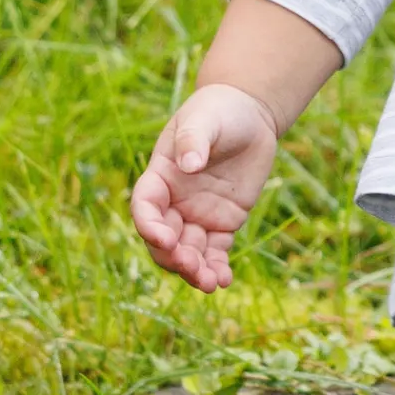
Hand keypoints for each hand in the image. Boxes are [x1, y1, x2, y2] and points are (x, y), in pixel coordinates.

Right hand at [130, 83, 280, 292]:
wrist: (250, 114)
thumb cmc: (219, 110)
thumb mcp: (204, 118)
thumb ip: (194, 139)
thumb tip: (190, 164)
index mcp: (160, 177)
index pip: (145, 208)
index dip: (149, 226)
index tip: (165, 238)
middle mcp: (174, 202)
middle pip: (164, 239)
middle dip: (173, 257)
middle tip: (192, 265)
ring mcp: (197, 215)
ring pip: (188, 252)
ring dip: (195, 271)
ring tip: (211, 284)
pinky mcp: (222, 223)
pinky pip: (215, 251)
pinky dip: (217, 267)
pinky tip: (225, 280)